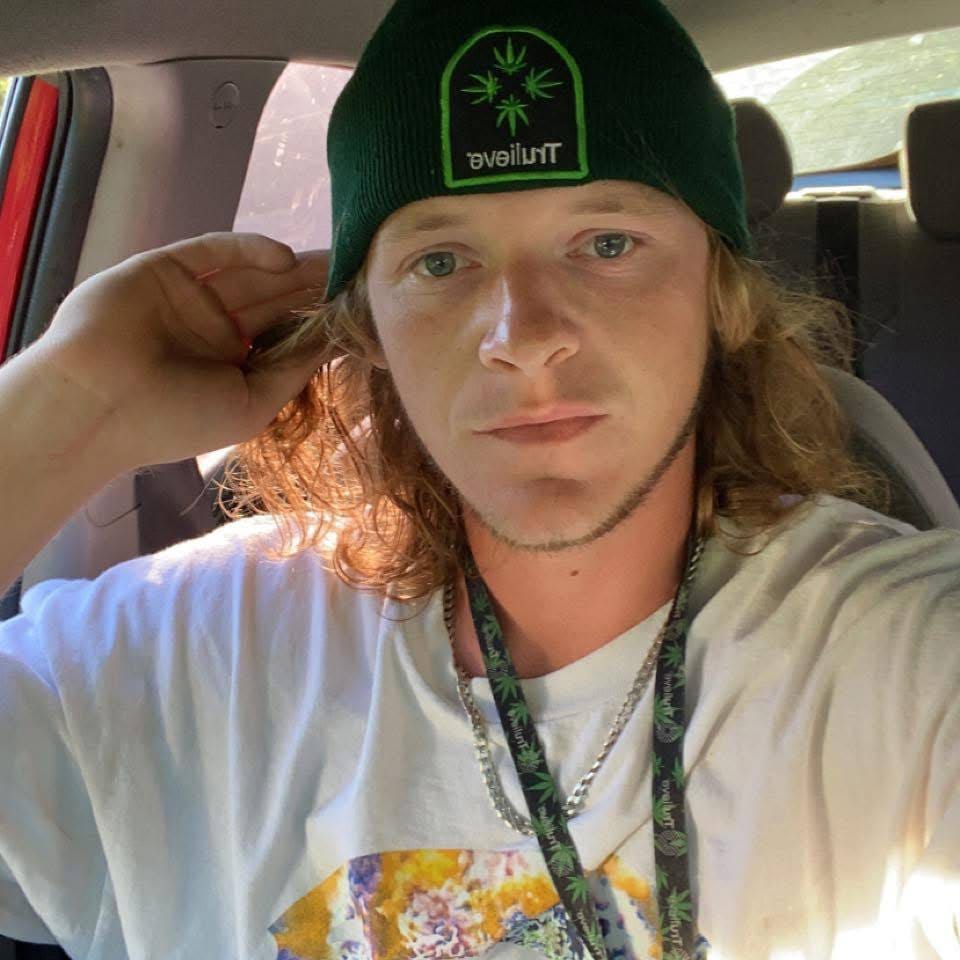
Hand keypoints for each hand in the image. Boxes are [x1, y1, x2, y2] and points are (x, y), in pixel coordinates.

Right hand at [35, 232, 335, 468]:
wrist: (98, 404)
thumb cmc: (177, 419)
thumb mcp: (252, 404)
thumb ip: (295, 370)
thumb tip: (340, 341)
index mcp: (234, 367)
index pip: (286, 335)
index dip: (322, 320)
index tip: (363, 308)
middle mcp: (215, 330)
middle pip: (276, 300)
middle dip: (316, 287)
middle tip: (360, 271)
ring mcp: (191, 298)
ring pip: (252, 274)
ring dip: (294, 266)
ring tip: (337, 259)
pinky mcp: (167, 268)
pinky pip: (216, 251)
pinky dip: (250, 249)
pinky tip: (286, 258)